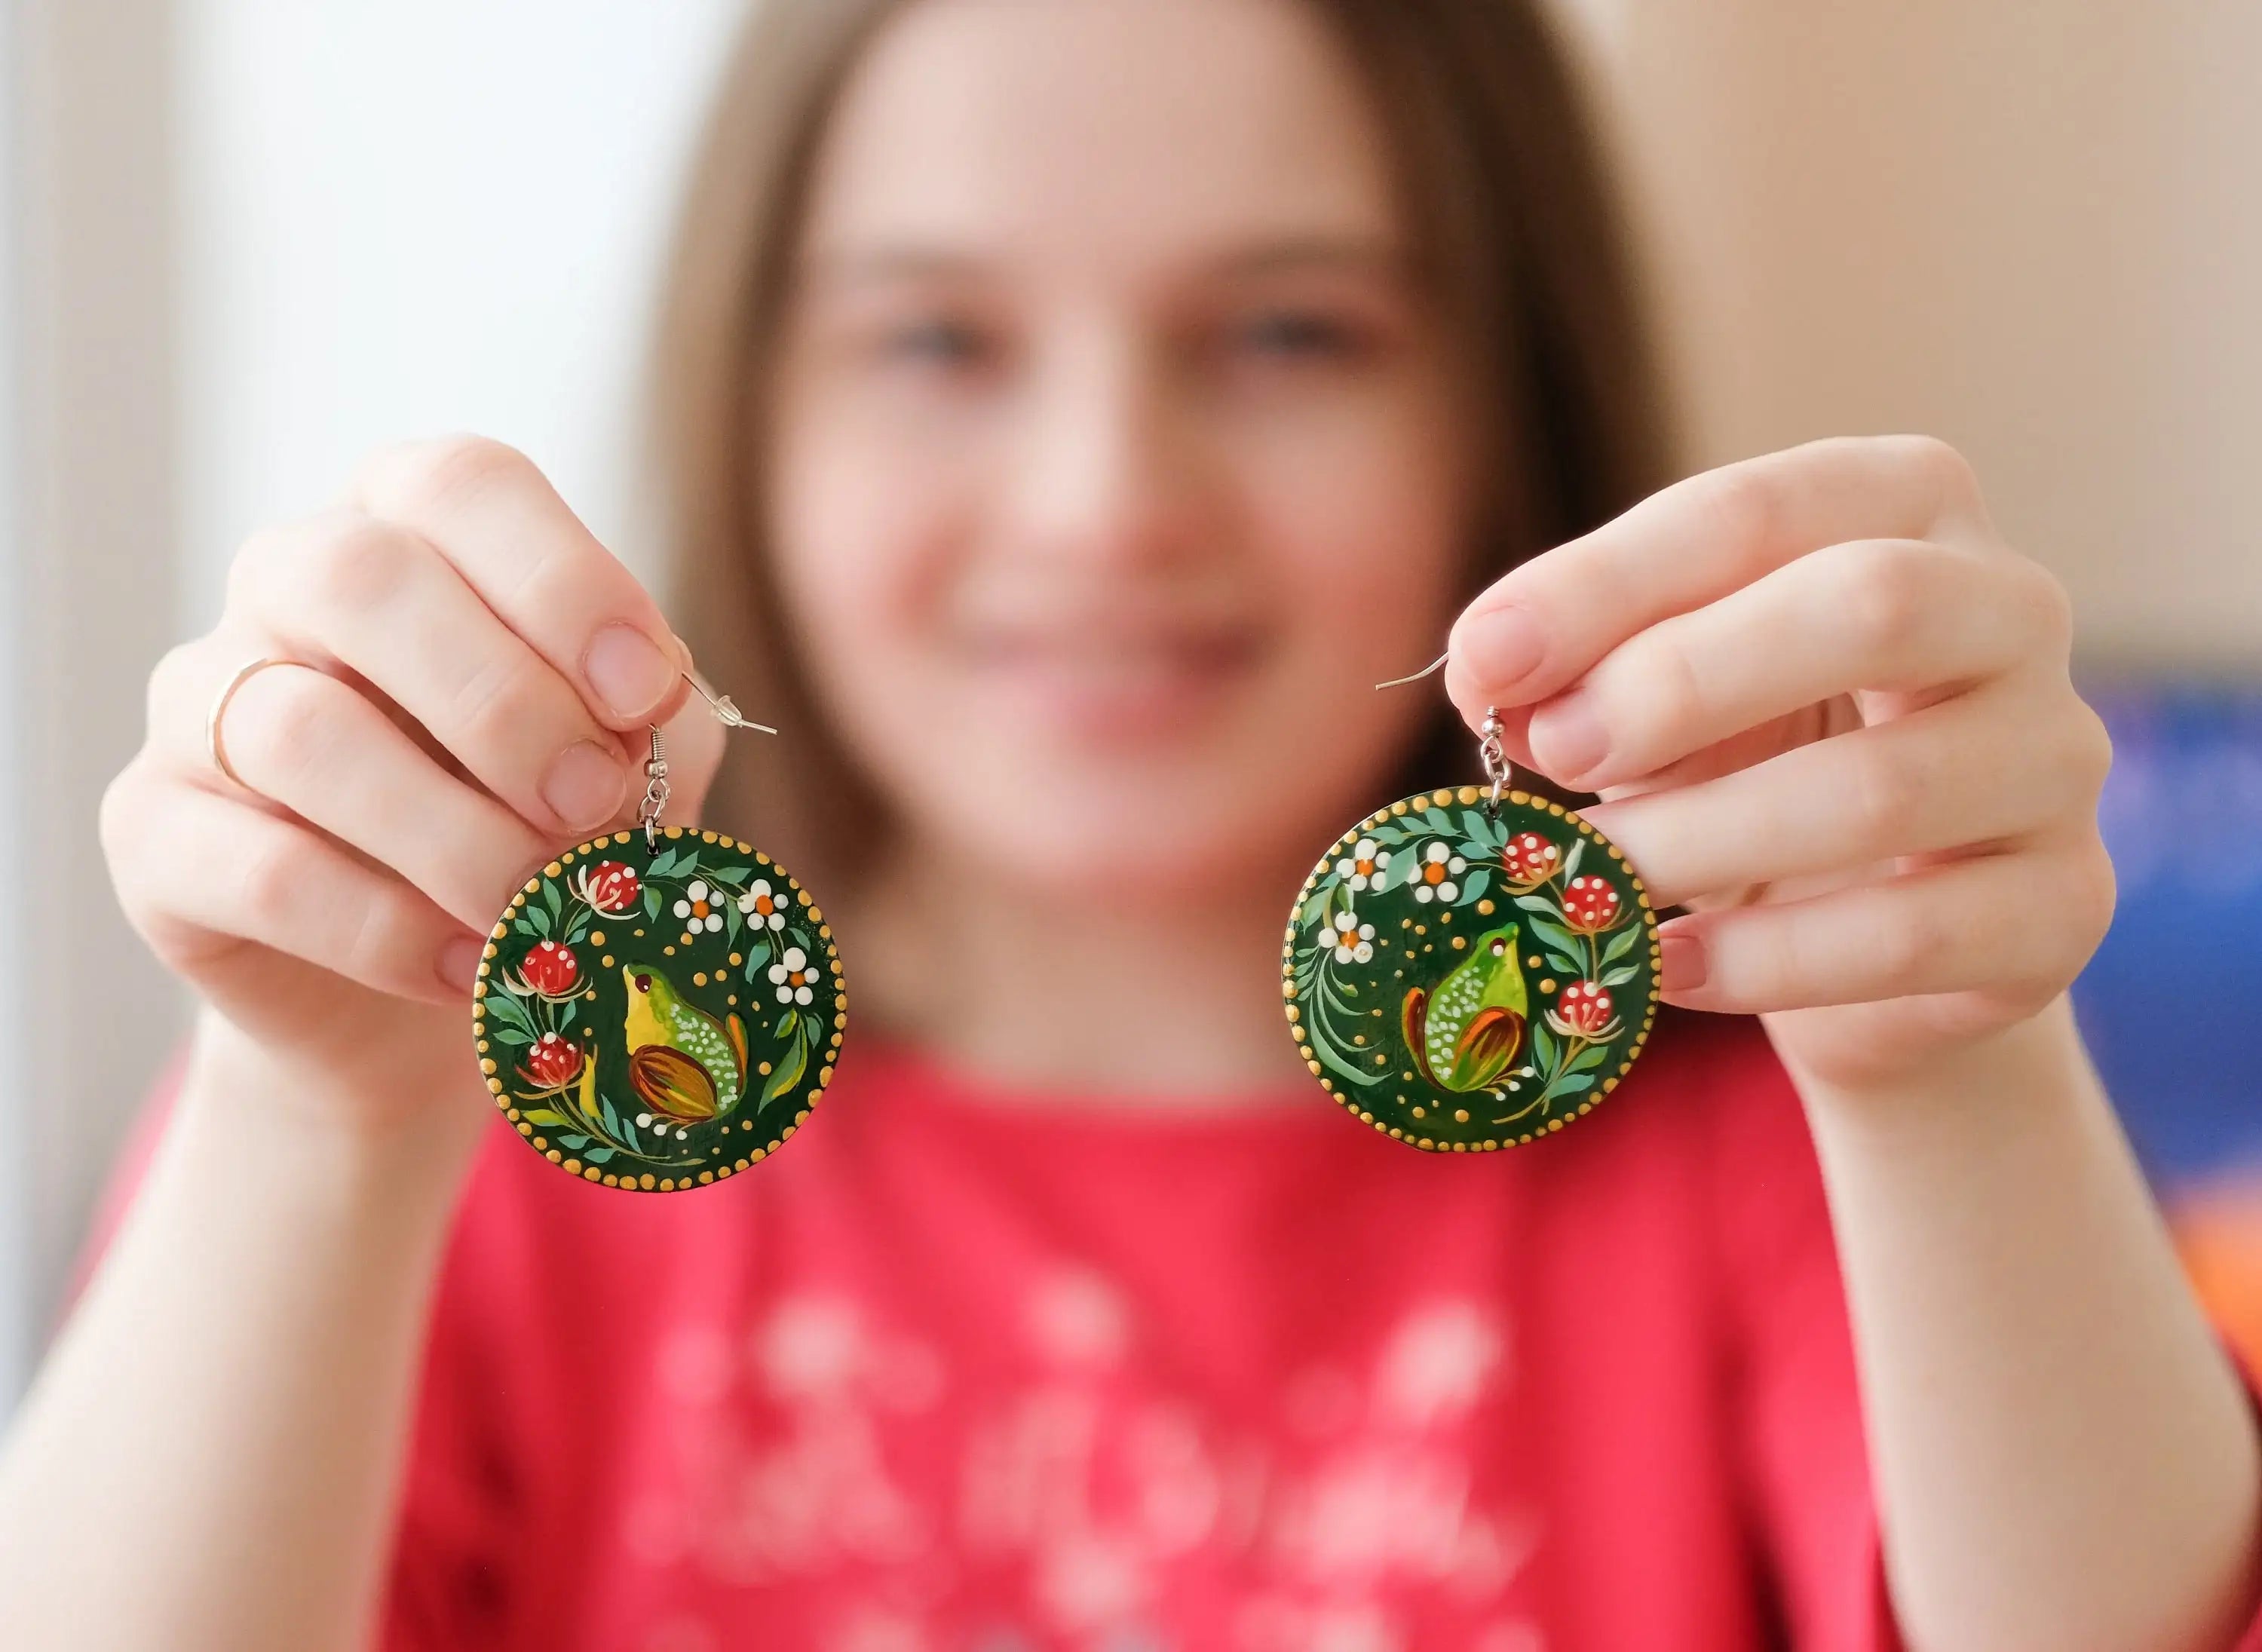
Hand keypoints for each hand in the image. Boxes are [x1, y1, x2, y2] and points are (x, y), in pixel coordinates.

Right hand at [102, 436, 726, 1137]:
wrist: (433, 985)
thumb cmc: (545, 822)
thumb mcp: (630, 754)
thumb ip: (647, 720)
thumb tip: (636, 722)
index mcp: (412, 527)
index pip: (462, 486)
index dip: (564, 581)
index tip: (644, 694)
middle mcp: (287, 583)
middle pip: (361, 579)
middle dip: (502, 702)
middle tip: (594, 803)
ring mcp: (199, 701)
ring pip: (302, 732)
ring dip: (453, 833)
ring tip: (539, 907)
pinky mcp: (153, 833)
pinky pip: (264, 871)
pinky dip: (388, 930)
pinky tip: (467, 966)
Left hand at [1444, 436, 2115, 1092]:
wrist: (1868, 946)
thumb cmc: (1745, 768)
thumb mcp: (1653, 700)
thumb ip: (1578, 672)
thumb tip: (1489, 676)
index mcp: (1904, 505)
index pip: (1755, 511)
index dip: (1605, 584)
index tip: (1483, 661)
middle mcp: (2012, 607)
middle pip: (1870, 606)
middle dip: (1682, 682)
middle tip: (1556, 754)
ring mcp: (2056, 758)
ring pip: (1882, 788)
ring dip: (1700, 840)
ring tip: (1588, 881)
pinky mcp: (2064, 906)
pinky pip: (1914, 936)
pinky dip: (1763, 960)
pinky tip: (1661, 967)